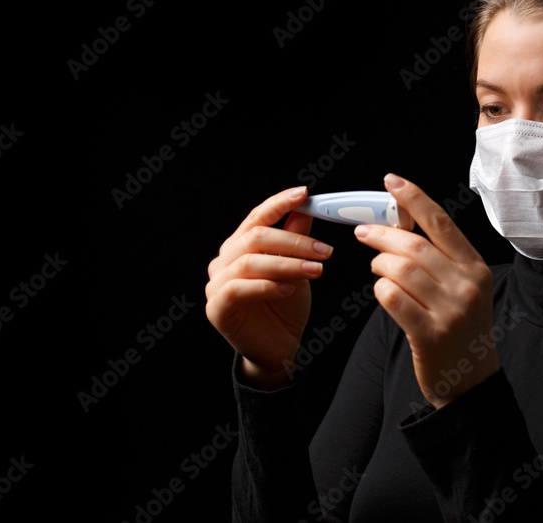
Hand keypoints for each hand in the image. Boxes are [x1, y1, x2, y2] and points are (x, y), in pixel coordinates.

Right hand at [205, 186, 333, 388]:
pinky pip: (239, 289)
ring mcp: (216, 284)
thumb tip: (305, 209)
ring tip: (316, 270)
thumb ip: (296, 239)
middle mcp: (224, 260)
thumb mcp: (297, 268)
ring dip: (286, 264)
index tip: (304, 194)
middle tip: (325, 251)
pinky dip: (267, 286)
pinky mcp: (217, 307)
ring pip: (249, 262)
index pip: (257, 217)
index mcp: (240, 246)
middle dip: (293, 241)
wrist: (278, 348)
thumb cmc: (285, 307)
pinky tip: (289, 289)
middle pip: (255, 237)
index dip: (279, 203)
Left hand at [354, 173, 496, 408]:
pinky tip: (383, 293)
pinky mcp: (430, 335)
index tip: (391, 181)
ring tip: (377, 268)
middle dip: (382, 234)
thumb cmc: (459, 329)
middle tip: (363, 231)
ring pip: (399, 270)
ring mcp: (450, 311)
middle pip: (414, 246)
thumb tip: (400, 225)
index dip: (414, 198)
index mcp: (476, 268)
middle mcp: (467, 286)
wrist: (471, 382)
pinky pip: (391, 298)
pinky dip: (379, 291)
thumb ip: (441, 259)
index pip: (441, 223)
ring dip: (379, 265)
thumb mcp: (463, 288)